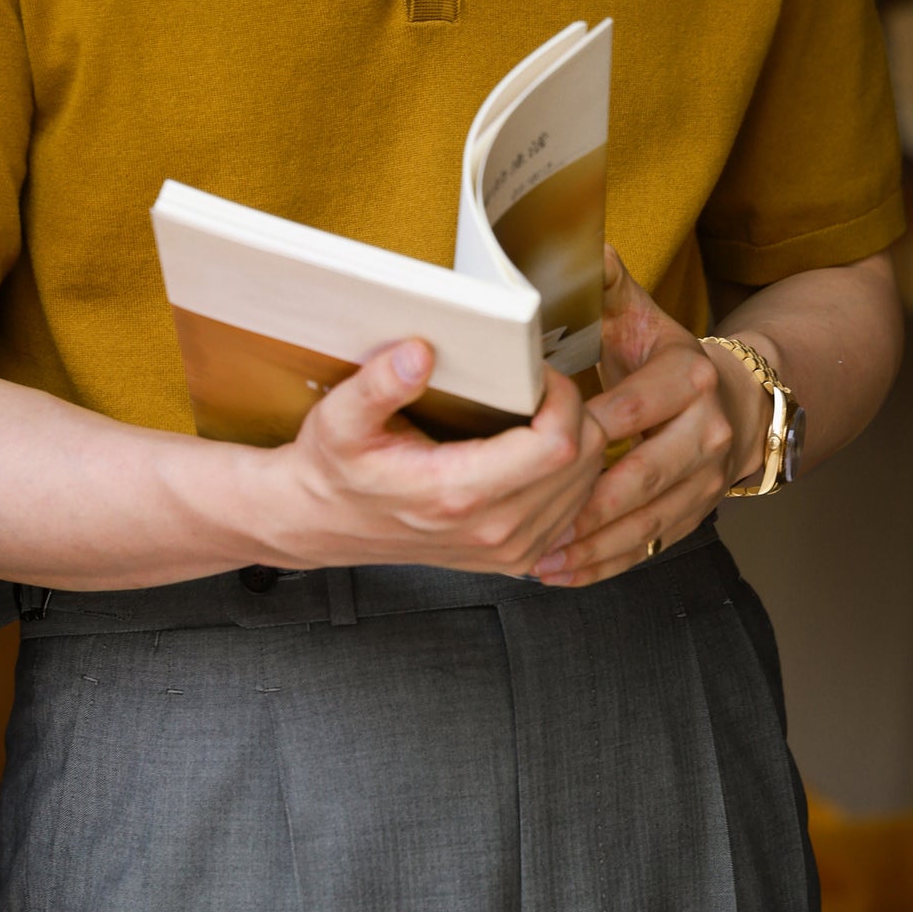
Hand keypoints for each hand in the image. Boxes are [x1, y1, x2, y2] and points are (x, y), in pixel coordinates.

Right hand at [263, 337, 606, 576]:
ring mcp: (509, 550)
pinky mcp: (515, 558)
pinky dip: (571, 476)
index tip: (540, 375)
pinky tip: (538, 453)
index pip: (558, 445)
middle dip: (576, 414)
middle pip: (585, 463)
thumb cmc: (336, 470)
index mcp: (458, 493)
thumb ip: (378, 384)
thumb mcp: (340, 419)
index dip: (564, 399)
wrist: (325, 524)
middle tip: (541, 389)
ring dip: (577, 443)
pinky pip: (574, 511)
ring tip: (540, 416)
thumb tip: (418, 353)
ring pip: (588, 486)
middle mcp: (494, 529)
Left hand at [529, 247, 769, 586]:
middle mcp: (708, 432)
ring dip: (590, 544)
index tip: (534, 446)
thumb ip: (606, 286)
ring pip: (646, 520)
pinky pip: (649, 547)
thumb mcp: (642, 315)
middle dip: (587, 503)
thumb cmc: (667, 355)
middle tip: (530, 519)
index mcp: (689, 377)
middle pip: (643, 475)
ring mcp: (706, 480)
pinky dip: (602, 565)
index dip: (585, 431)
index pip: (634, 408)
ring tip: (535, 557)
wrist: (740, 397)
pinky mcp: (695, 513)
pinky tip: (558, 574)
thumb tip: (586, 247)